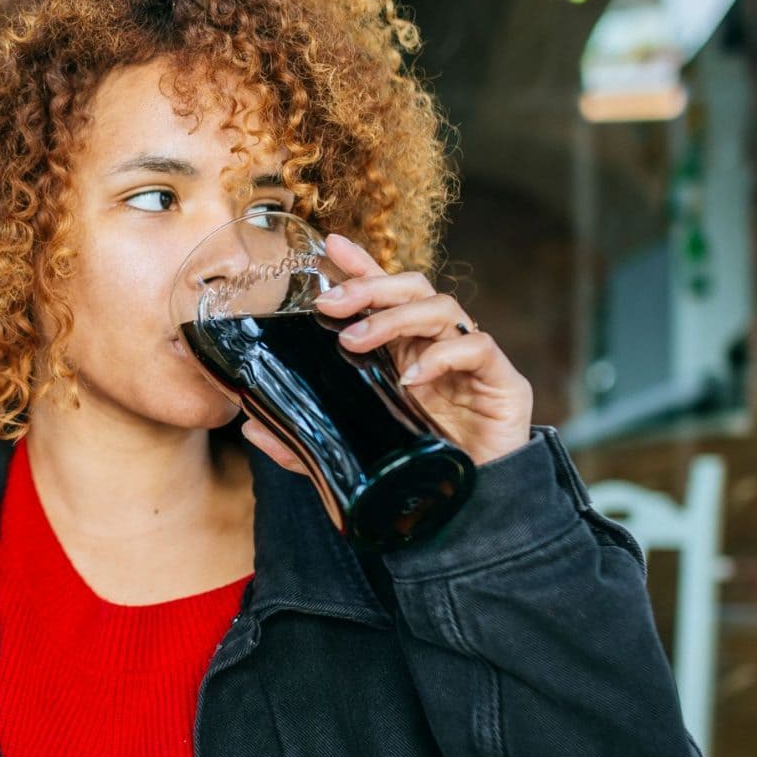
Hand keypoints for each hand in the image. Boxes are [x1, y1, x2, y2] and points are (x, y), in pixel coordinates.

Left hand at [239, 232, 532, 470]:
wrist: (475, 511)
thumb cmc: (418, 471)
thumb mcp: (352, 451)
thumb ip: (307, 441)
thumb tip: (252, 428)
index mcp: (405, 351)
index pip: (385, 295)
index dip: (362, 266)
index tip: (330, 245)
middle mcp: (437, 346)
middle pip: (412, 288)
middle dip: (370, 287)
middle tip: (330, 304)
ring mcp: (471, 360)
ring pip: (442, 308)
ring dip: (395, 318)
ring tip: (355, 343)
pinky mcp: (503, 382)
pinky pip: (477, 348)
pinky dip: (442, 356)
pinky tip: (412, 378)